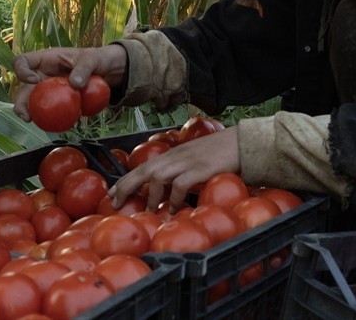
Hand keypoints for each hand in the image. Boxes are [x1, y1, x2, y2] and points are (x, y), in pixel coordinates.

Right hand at [11, 45, 126, 120]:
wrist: (106, 71)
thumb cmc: (96, 59)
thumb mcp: (93, 59)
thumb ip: (84, 68)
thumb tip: (75, 84)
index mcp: (45, 59)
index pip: (23, 61)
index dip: (21, 70)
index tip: (33, 80)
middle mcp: (42, 75)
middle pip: (23, 88)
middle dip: (20, 103)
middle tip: (26, 116)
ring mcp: (48, 90)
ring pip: (33, 103)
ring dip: (31, 114)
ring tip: (34, 123)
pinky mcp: (57, 102)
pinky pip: (50, 111)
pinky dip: (51, 119)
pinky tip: (56, 125)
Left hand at [108, 126, 240, 211]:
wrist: (243, 143)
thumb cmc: (222, 154)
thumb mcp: (196, 160)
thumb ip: (182, 171)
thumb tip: (169, 193)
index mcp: (174, 154)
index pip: (144, 166)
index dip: (126, 179)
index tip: (113, 193)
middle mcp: (177, 156)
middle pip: (145, 170)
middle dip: (127, 186)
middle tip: (115, 202)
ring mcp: (188, 162)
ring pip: (158, 177)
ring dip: (150, 196)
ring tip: (148, 212)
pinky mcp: (200, 169)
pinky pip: (180, 185)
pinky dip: (173, 199)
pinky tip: (173, 210)